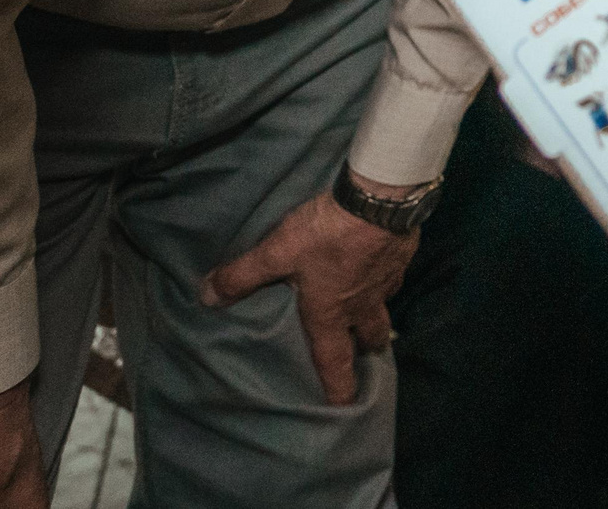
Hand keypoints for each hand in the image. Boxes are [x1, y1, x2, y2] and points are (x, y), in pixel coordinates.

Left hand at [199, 183, 417, 403]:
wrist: (379, 201)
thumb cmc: (326, 236)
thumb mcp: (276, 253)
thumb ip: (242, 276)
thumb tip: (206, 297)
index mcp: (331, 312)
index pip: (335, 360)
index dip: (338, 387)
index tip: (344, 406)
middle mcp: (362, 304)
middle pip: (370, 335)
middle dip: (367, 347)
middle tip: (365, 351)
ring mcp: (386, 279)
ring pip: (385, 304)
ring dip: (378, 310)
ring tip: (372, 306)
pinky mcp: (402, 253)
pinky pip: (395, 273)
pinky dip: (386, 274)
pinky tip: (380, 261)